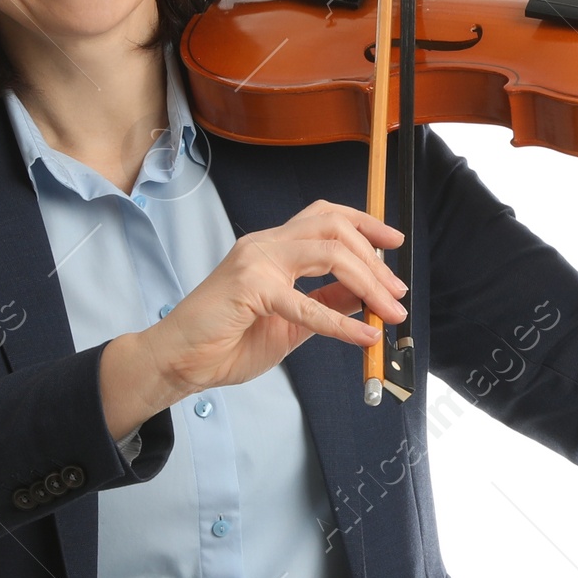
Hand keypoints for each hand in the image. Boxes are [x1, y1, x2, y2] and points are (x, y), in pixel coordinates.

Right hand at [100, 200, 407, 435]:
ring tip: (390, 311)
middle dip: (375, 256)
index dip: (365, 224)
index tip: (395, 242)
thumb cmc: (226, 341)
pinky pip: (306, 303)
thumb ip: (326, 303)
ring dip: (368, 282)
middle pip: (334, 226)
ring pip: (329, 252)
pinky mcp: (250, 289)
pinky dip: (341, 322)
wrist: (180, 361)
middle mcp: (265, 245)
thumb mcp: (292, 323)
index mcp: (273, 248)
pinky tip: (363, 337)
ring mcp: (256, 262)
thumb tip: (366, 296)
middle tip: (398, 291)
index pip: (326, 216)